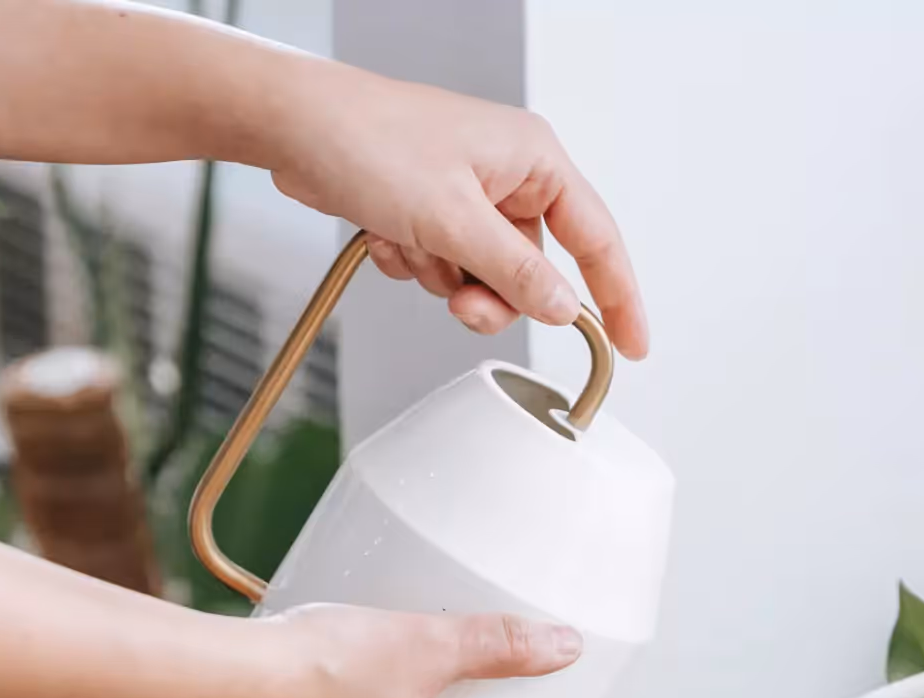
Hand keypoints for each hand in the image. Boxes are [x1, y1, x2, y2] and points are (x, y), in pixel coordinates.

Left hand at [268, 63, 648, 358]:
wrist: (291, 126)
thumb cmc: (367, 140)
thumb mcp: (453, 220)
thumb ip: (517, 273)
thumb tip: (564, 308)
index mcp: (534, 160)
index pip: (598, 240)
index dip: (619, 298)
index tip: (631, 346)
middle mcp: (509, 175)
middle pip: (532, 271)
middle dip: (491, 292)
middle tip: (461, 300)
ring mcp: (469, 194)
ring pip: (485, 276)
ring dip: (444, 278)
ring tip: (409, 244)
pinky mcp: (433, 209)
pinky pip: (445, 266)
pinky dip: (416, 264)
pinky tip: (387, 233)